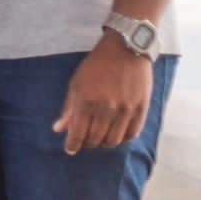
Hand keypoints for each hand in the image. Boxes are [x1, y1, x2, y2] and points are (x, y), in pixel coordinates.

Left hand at [52, 34, 153, 154]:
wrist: (126, 50)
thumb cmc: (97, 66)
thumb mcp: (77, 83)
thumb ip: (69, 108)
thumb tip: (59, 130)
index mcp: (87, 100)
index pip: (78, 132)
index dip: (73, 144)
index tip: (70, 150)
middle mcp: (107, 107)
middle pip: (96, 139)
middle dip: (88, 144)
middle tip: (84, 142)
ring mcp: (126, 109)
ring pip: (114, 140)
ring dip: (104, 143)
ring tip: (99, 139)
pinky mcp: (141, 109)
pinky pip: (132, 134)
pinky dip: (123, 139)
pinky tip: (116, 135)